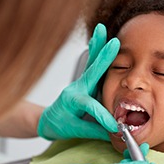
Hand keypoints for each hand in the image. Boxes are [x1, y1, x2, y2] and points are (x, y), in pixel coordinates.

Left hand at [37, 24, 118, 140]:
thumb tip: (115, 134)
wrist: (48, 120)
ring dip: (98, 45)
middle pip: (91, 72)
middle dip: (103, 58)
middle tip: (114, 43)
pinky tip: (99, 37)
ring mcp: (80, 83)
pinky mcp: (85, 81)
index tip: (114, 127)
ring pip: (92, 63)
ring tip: (101, 29)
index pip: (91, 107)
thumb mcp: (75, 131)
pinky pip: (92, 64)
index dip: (104, 117)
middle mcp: (75, 89)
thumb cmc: (60, 125)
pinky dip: (96, 49)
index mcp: (72, 102)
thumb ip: (95, 131)